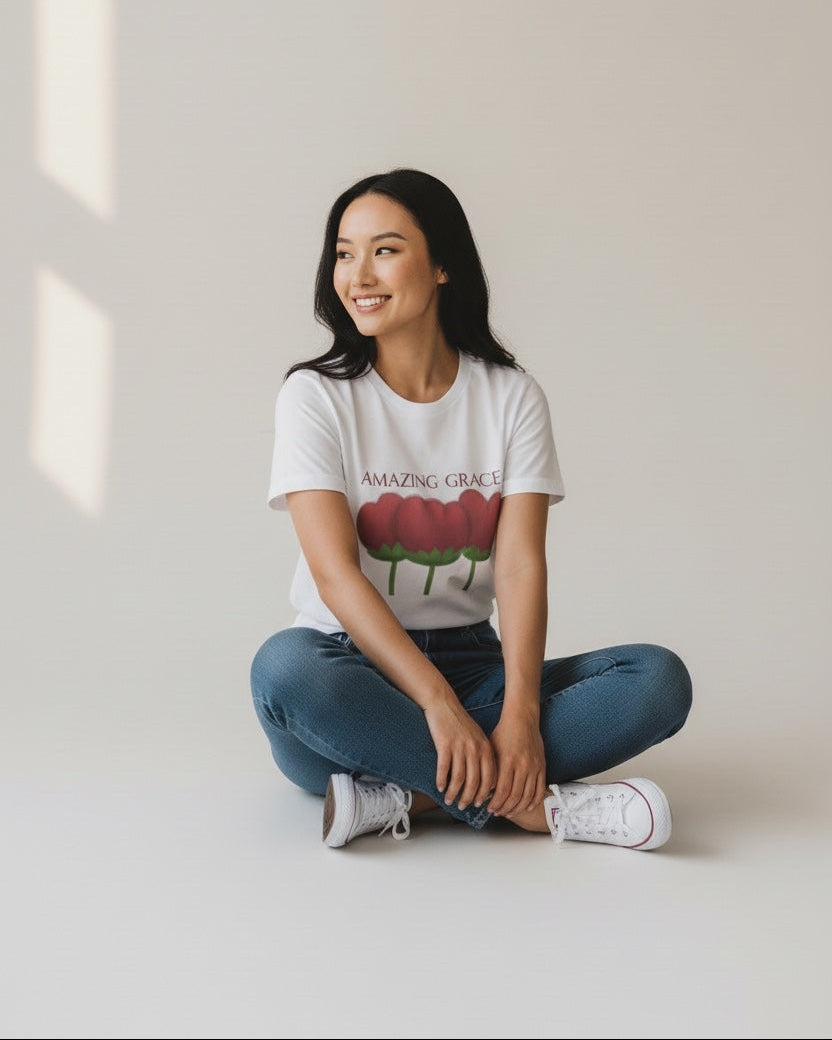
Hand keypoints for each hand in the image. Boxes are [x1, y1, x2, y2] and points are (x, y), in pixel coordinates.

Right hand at [423, 697, 496, 811]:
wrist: (443, 704)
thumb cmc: (460, 723)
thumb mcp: (477, 737)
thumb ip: (483, 756)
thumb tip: (485, 780)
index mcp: (486, 748)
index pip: (490, 778)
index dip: (485, 794)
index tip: (480, 804)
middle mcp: (475, 749)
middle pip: (475, 782)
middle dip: (469, 798)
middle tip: (463, 806)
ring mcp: (460, 747)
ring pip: (459, 778)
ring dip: (454, 792)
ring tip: (449, 800)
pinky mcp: (445, 745)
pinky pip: (444, 769)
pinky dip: (442, 781)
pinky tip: (439, 787)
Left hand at [486, 712, 546, 816]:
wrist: (522, 719)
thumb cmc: (503, 733)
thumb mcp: (491, 749)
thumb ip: (489, 770)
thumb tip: (484, 791)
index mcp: (507, 760)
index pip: (502, 790)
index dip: (495, 803)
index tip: (489, 807)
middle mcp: (522, 765)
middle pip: (515, 796)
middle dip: (504, 808)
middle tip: (497, 812)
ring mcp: (534, 767)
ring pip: (527, 796)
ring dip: (517, 808)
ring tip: (509, 812)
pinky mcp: (542, 767)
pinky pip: (540, 789)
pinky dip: (533, 801)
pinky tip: (526, 807)